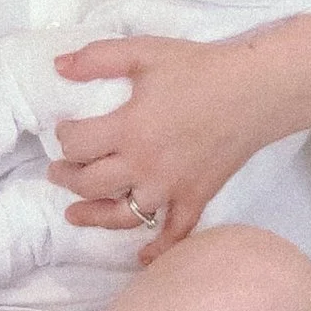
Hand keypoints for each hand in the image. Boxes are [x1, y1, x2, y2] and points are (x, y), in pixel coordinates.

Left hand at [45, 16, 310, 259]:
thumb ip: (97, 58)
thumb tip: (58, 67)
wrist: (252, 91)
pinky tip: (141, 258)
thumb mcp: (142, 52)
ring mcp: (172, 189)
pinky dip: (157, 251)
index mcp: (129, 129)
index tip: (62, 133)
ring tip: (74, 213)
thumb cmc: (196, 69)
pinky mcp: (196, 199)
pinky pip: (175, 235)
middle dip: (68, 178)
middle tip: (58, 172)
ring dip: (95, 217)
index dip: (63, 139)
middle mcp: (146, 166)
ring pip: (124, 216)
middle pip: (92, 184)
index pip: (78, 145)